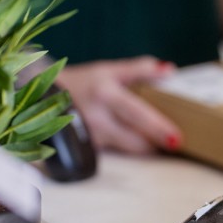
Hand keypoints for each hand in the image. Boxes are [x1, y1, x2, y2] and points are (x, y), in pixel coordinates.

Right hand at [55, 56, 181, 153]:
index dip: (157, 128)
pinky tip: (143, 144)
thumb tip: (169, 70)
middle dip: (158, 143)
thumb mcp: (109, 70)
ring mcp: (92, 137)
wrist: (45, 98)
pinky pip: (119, 152)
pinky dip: (133, 149)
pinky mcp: (90, 150)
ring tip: (162, 141)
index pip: (136, 114)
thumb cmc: (83, 82)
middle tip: (177, 142)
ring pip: (128, 149)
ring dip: (147, 147)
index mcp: (105, 94)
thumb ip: (139, 69)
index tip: (176, 138)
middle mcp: (97, 118)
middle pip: (134, 139)